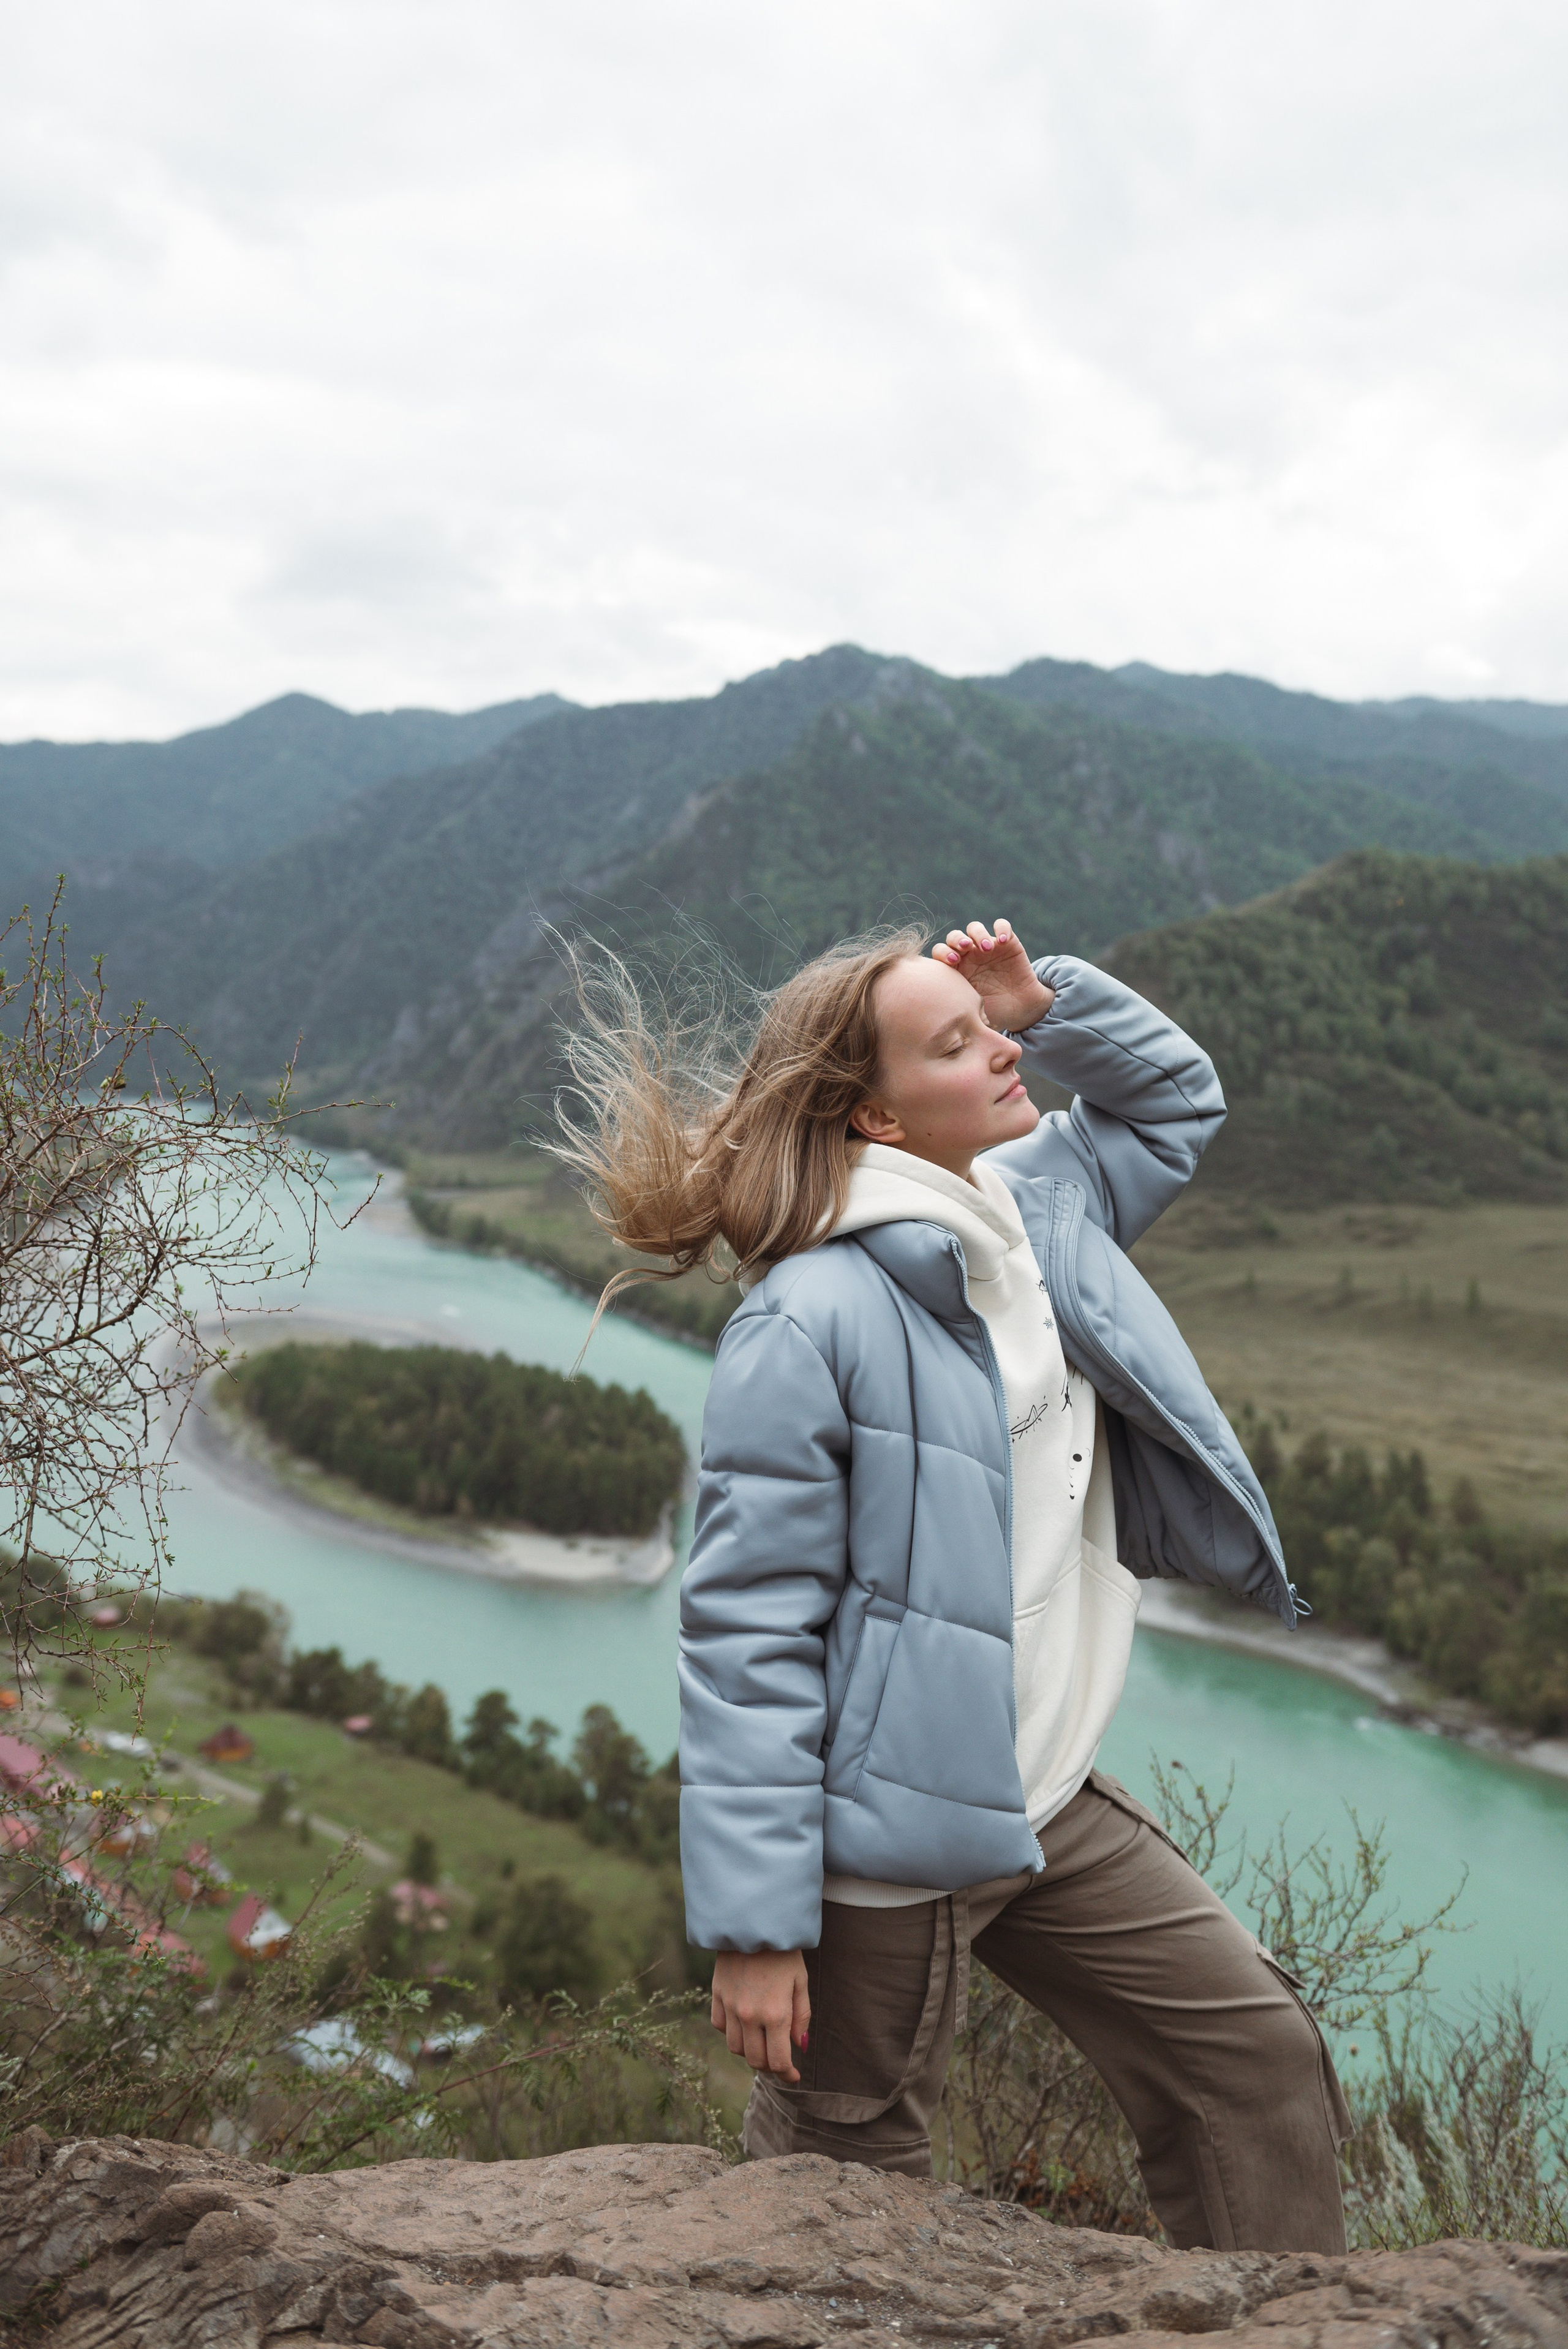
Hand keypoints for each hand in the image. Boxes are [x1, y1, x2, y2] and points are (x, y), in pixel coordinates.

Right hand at [711, 1948, 810, 2081]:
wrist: (754, 1923)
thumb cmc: (784, 1952)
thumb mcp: (801, 1982)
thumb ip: (801, 2017)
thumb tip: (800, 2046)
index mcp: (775, 2014)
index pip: (778, 2061)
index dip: (787, 2074)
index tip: (793, 2076)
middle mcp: (749, 2015)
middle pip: (755, 2060)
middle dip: (769, 2065)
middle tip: (779, 2058)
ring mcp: (730, 2006)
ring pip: (735, 2047)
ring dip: (750, 2051)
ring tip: (761, 2041)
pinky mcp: (717, 1994)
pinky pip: (719, 2026)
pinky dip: (730, 2031)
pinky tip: (742, 2023)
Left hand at [932, 918, 1053, 1032]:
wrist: (1020, 1009)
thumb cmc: (993, 1011)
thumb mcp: (973, 1012)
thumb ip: (958, 1009)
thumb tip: (940, 1020)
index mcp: (956, 969)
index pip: (941, 953)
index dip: (943, 954)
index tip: (952, 962)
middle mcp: (969, 955)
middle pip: (955, 937)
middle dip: (957, 940)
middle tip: (965, 949)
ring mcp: (987, 947)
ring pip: (974, 928)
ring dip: (978, 934)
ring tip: (986, 948)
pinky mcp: (1008, 942)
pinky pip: (1002, 926)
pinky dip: (1002, 928)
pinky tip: (1003, 940)